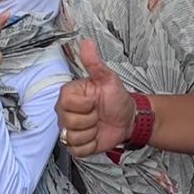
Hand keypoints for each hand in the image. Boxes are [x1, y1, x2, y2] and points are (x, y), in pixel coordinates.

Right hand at [57, 38, 134, 156]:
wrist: (128, 119)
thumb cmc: (116, 98)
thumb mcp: (108, 78)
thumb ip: (94, 62)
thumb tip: (86, 43)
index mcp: (69, 95)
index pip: (66, 103)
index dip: (84, 105)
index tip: (94, 101)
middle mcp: (65, 112)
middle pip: (68, 122)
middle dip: (89, 120)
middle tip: (97, 113)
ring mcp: (69, 129)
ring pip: (72, 137)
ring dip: (90, 133)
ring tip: (97, 125)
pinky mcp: (76, 145)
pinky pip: (76, 150)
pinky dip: (90, 146)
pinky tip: (95, 136)